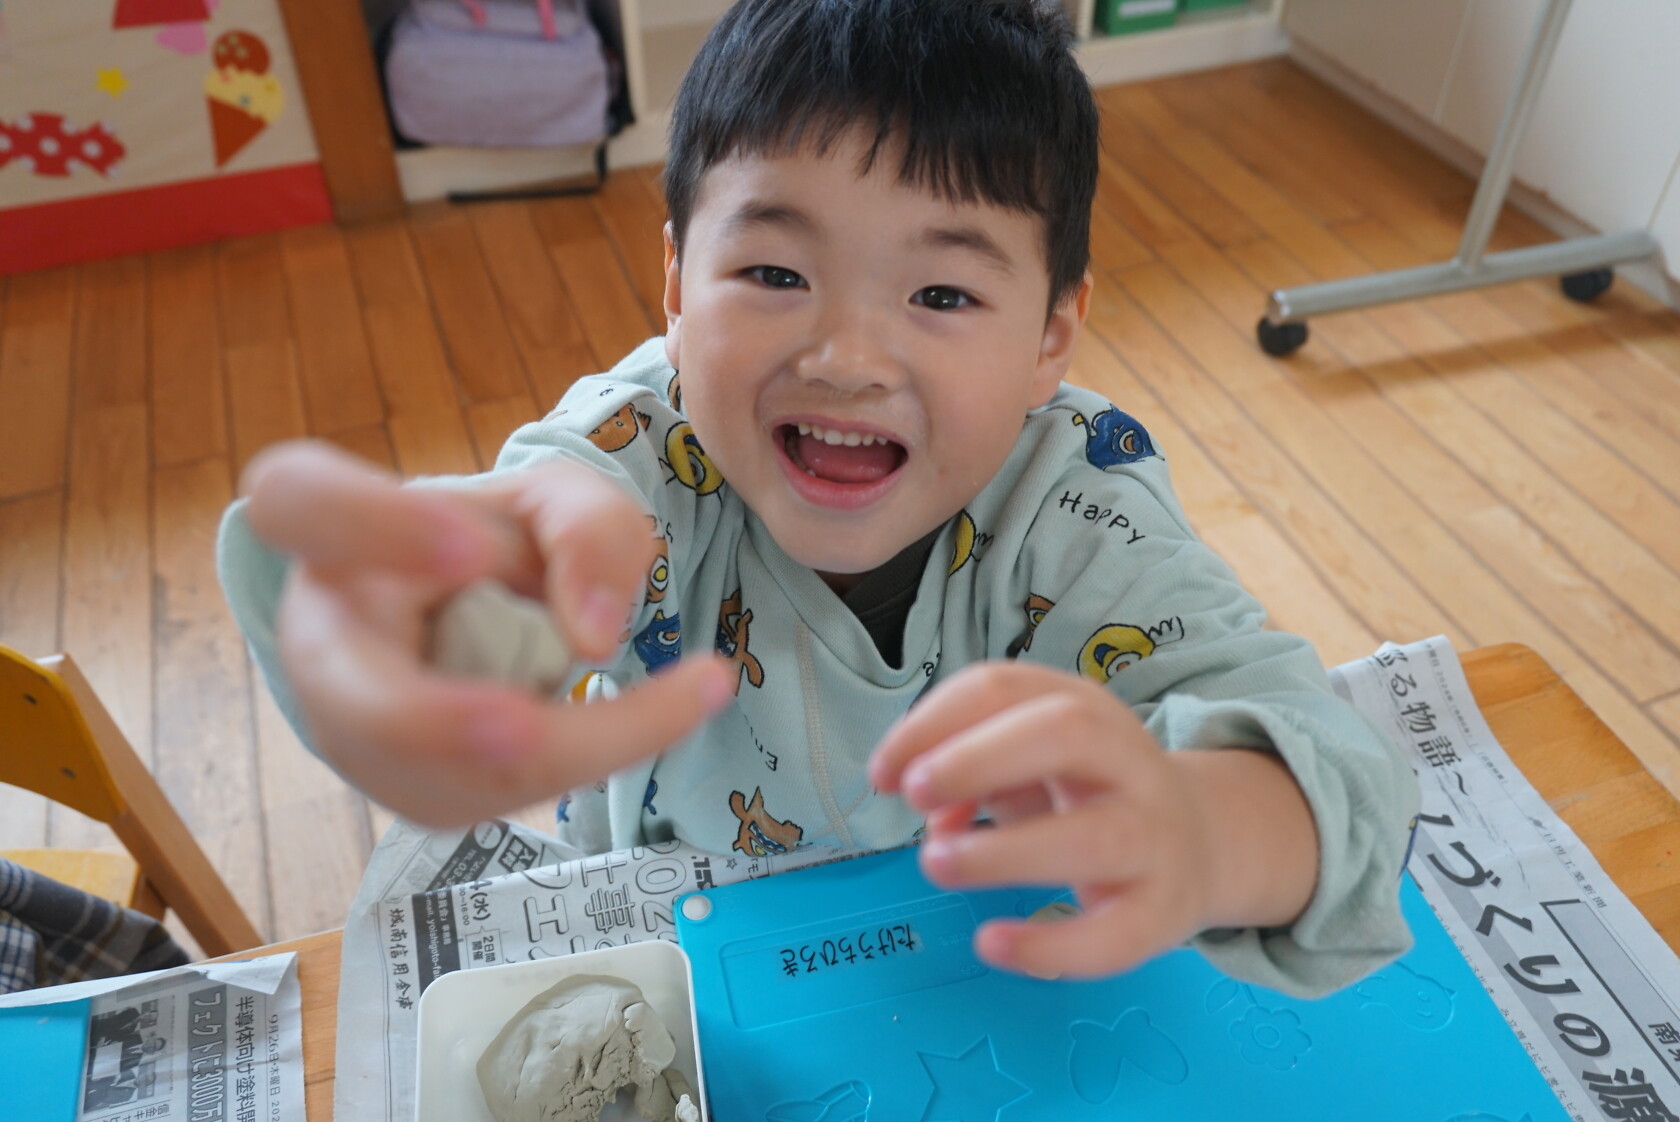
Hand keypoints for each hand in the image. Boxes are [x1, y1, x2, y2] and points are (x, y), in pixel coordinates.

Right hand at [241, 440, 733, 826]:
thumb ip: (586, 530)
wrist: (490, 612)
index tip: (472, 548)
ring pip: (447, 772)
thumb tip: (589, 634)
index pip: (302, 506)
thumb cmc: (506, 544)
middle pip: (355, 698)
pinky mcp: (413, 792)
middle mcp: (322, 640)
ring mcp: (357, 734)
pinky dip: (587, 761)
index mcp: (335, 532)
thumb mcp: (563, 502)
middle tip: (531, 728)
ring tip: (698, 688)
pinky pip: (496, 796)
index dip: (376, 530)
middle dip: (441, 724)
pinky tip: (656, 716)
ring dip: (571, 744)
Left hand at [869, 662, 1312, 979]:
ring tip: (936, 862)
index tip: (882, 773)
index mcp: (1082, 708)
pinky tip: (993, 942)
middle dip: (977, 759)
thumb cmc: (1087, 791)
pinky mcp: (1161, 912)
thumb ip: (972, 771)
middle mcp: (1127, 761)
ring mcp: (1152, 836)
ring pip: (1093, 837)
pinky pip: (1112, 936)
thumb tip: (934, 813)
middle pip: (1065, 733)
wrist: (1197, 842)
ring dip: (1003, 851)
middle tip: (913, 794)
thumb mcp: (1030, 759)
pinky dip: (1049, 944)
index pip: (1002, 687)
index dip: (930, 723)